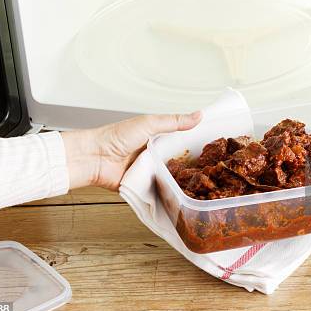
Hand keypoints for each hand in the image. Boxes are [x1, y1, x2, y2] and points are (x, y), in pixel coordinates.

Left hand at [62, 112, 201, 190]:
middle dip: (193, 166)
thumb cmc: (116, 137)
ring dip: (181, 180)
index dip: (197, 144)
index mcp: (158, 138)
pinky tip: (182, 195)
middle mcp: (155, 155)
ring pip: (172, 177)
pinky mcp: (144, 187)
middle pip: (180, 161)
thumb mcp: (149, 124)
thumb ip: (174, 121)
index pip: (182, 141)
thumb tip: (199, 115)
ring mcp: (150, 172)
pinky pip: (159, 191)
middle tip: (215, 169)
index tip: (217, 147)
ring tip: (203, 185)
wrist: (94, 158)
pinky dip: (168, 193)